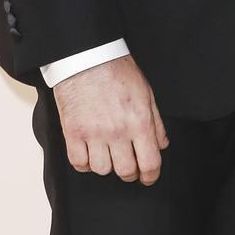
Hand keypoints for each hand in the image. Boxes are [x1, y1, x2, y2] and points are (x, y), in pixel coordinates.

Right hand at [52, 57, 168, 183]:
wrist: (86, 57)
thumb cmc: (117, 71)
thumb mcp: (146, 93)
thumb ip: (156, 123)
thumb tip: (161, 145)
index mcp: (139, 122)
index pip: (150, 163)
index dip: (150, 176)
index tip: (148, 177)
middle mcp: (117, 131)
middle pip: (125, 171)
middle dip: (130, 173)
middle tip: (129, 166)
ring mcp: (93, 133)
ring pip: (102, 169)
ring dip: (106, 165)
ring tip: (108, 154)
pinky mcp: (72, 132)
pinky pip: (79, 163)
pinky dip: (85, 163)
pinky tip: (89, 153)